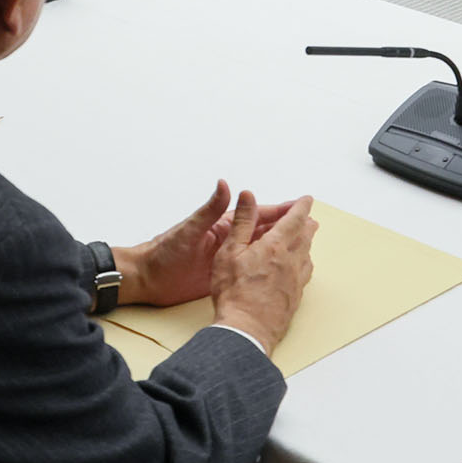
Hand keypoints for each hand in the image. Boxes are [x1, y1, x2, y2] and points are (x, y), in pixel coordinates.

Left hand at [116, 180, 300, 307]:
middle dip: (288, 227)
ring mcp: (227, 257)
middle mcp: (228, 239)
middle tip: (313, 224)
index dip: (280, 210)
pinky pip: (251, 268)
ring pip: (261, 250)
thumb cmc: (165, 252)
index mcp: (222, 225)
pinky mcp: (223, 274)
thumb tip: (223, 184)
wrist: (148, 278)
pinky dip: (267, 266)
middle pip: (264, 231)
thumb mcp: (189, 230)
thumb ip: (208, 209)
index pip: (257, 215)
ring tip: (304, 246)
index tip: (301, 205)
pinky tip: (280, 270)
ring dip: (281, 246)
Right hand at [209, 190, 315, 352]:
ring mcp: (295, 281)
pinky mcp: (295, 297)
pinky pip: (304, 274)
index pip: (295, 219)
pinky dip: (304, 263)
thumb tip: (248, 195)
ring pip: (307, 255)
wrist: (246, 330)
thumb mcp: (230, 251)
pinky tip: (299, 267)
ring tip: (304, 238)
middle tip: (308, 216)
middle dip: (307, 223)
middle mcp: (291, 261)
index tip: (306, 199)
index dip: (301, 206)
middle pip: (306, 236)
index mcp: (276, 246)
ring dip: (307, 242)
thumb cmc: (234, 293)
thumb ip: (242, 221)